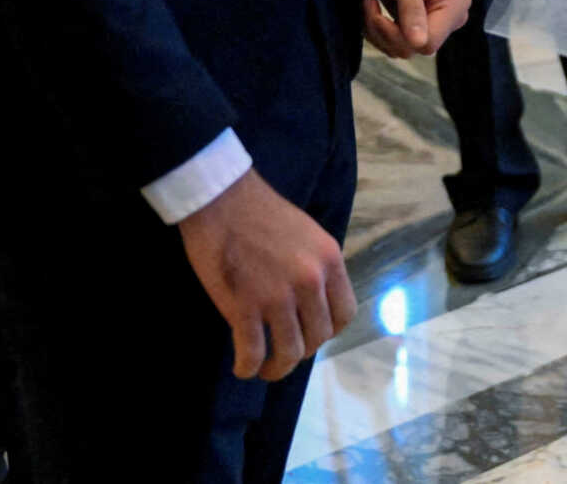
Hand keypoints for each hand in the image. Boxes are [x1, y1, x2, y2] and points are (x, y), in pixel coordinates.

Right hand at [175, 168, 353, 380]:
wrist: (221, 199)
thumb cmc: (259, 213)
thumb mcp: (307, 234)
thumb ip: (315, 266)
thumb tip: (315, 301)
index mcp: (329, 260)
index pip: (345, 314)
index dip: (329, 332)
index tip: (312, 335)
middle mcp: (310, 280)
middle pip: (318, 337)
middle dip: (302, 350)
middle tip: (284, 351)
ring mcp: (277, 295)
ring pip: (289, 351)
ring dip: (277, 368)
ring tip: (264, 369)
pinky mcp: (244, 306)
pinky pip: (253, 352)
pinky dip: (248, 367)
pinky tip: (242, 368)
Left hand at [362, 0, 469, 56]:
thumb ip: (412, 12)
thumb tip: (420, 44)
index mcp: (455, 3)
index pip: (428, 42)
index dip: (398, 34)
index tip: (375, 8)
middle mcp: (451, 15)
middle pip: (416, 48)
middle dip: (385, 31)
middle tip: (369, 3)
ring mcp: (435, 19)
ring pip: (404, 48)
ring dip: (379, 31)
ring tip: (369, 2)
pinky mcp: (419, 20)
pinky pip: (399, 40)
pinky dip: (380, 29)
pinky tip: (373, 7)